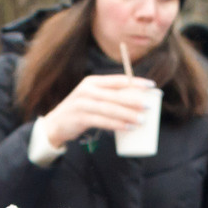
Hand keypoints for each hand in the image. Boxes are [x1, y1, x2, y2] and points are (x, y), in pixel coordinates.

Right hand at [40, 75, 156, 150]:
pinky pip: (102, 121)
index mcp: (93, 82)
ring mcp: (83, 103)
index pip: (119, 80)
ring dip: (127, 115)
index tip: (152, 86)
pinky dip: (116, 125)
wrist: (55, 124)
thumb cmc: (80, 111)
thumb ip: (110, 96)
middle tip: (149, 106)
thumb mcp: (93, 98)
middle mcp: (87, 90)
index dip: (136, 82)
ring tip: (141, 120)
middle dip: (134, 100)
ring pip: (110, 108)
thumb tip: (137, 100)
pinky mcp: (80, 117)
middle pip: (116, 95)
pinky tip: (127, 128)